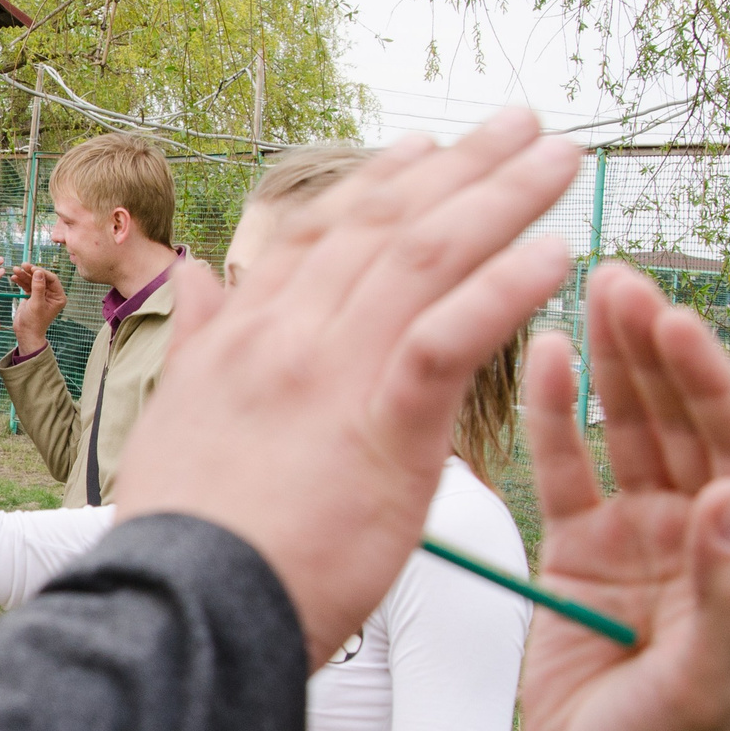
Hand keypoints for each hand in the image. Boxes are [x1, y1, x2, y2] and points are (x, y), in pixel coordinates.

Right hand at [9, 264, 64, 351]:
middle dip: (31, 272)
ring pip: (33, 280)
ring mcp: (42, 295)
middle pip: (42, 278)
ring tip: (15, 270)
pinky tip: (14, 277)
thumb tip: (38, 272)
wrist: (25, 333)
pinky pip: (28, 285)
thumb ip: (38, 287)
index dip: (42, 272)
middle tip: (22, 265)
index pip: (52, 279)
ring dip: (24, 275)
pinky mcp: (33, 296)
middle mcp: (52, 294)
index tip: (31, 268)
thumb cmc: (34, 322)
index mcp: (58, 297)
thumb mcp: (36, 304)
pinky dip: (21, 281)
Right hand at [108, 110, 578, 666]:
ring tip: (560, 159)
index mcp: (243, 338)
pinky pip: (449, 339)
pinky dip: (503, 288)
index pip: (318, 237)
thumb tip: (200, 278)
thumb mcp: (169, 416)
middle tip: (521, 122)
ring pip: (424, 260)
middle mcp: (286, 337)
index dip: (376, 187)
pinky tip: (555, 253)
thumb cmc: (181, 538)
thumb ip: (198, 342)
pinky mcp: (381, 428)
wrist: (177, 608)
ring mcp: (331, 375)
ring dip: (500, 199)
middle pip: (383, 228)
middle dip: (459, 168)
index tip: (424, 150)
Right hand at [520, 264, 729, 730]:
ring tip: (591, 288)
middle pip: (685, 422)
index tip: (681, 324)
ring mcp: (642, 535)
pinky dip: (554, 413)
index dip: (712, 384)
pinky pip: (567, 468)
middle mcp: (707, 533)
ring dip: (612, 361)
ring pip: (629, 429)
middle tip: (628, 282)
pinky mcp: (580, 548)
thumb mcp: (710, 686)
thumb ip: (725, 593)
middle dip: (658, 351)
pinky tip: (544, 356)